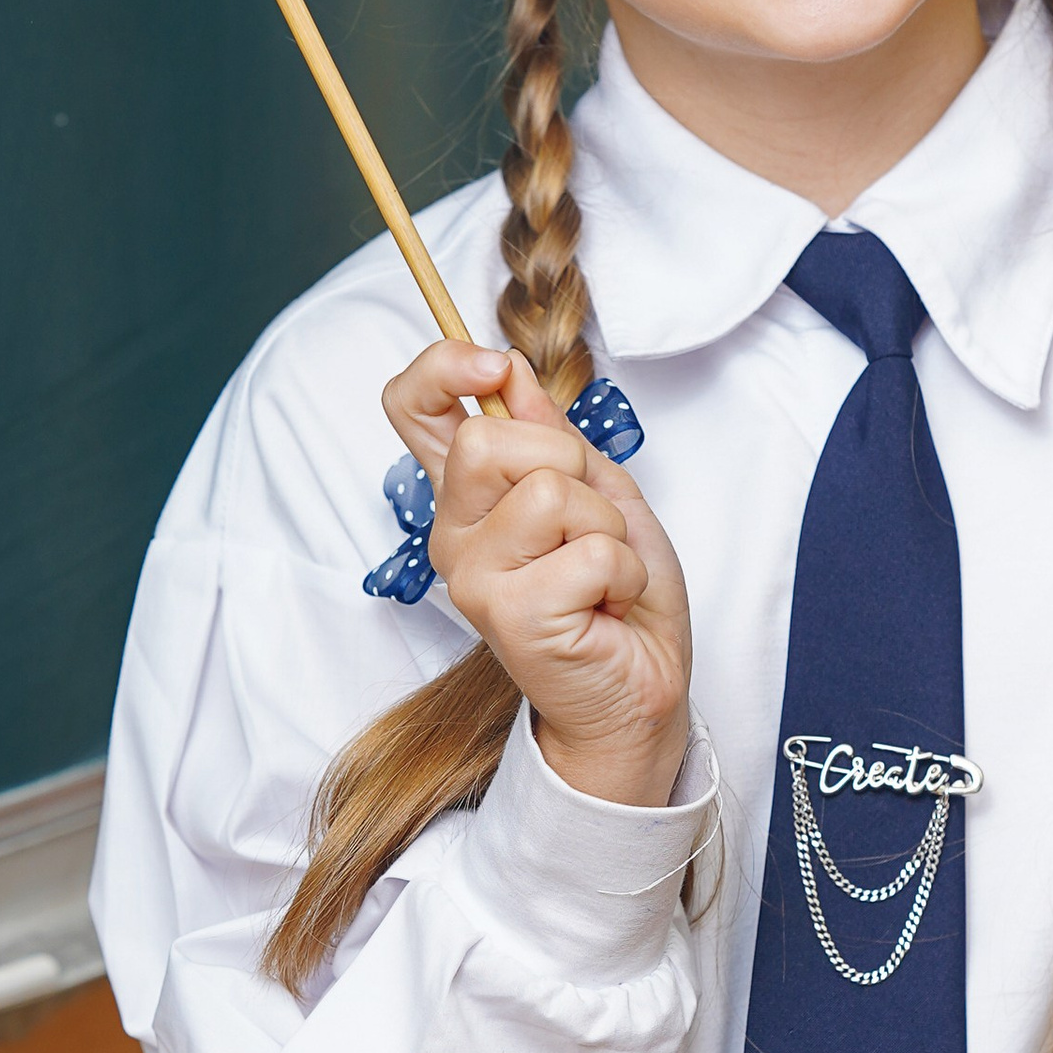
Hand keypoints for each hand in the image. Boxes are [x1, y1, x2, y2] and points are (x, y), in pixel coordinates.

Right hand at [382, 344, 694, 809]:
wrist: (640, 684)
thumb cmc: (618, 594)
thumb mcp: (596, 490)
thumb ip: (549, 435)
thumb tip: (510, 372)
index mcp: (469, 496)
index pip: (412, 408)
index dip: (442, 368)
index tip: (492, 368)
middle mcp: (454, 534)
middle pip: (486, 439)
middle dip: (568, 465)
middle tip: (590, 523)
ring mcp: (472, 577)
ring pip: (547, 491)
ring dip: (605, 527)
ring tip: (604, 572)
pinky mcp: (508, 615)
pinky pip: (589, 550)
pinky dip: (623, 572)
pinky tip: (608, 607)